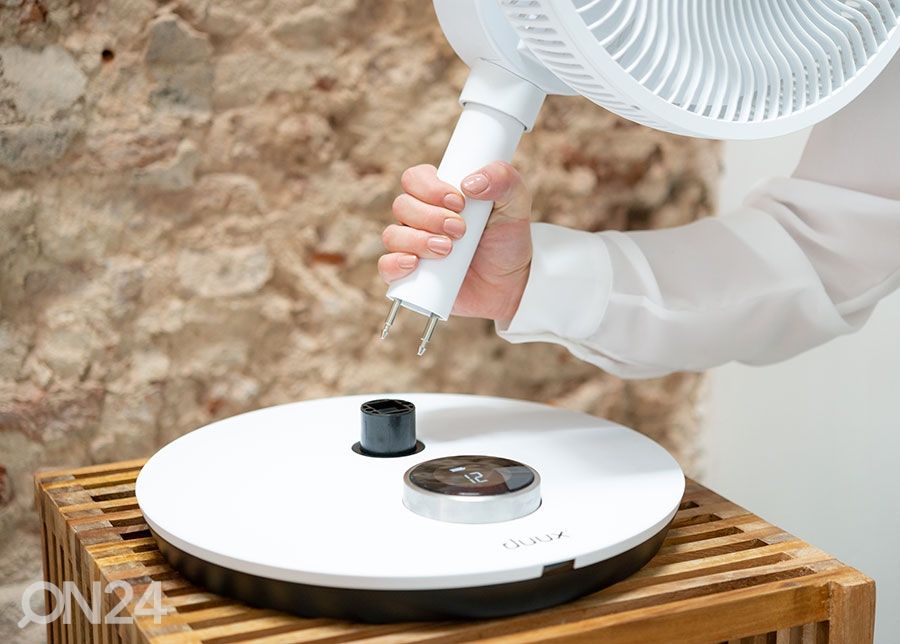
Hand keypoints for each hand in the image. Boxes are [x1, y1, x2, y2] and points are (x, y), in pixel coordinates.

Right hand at [378, 161, 532, 320]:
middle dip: (430, 217)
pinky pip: (386, 266)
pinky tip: (415, 264)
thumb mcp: (515, 205)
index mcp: (438, 195)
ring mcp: (412, 246)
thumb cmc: (507, 241)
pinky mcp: (409, 275)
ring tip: (447, 250)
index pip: (414, 178)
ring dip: (418, 240)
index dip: (430, 188)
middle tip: (460, 230)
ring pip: (392, 234)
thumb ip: (504, 180)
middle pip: (402, 205)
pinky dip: (395, 263)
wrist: (510, 284)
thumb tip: (471, 182)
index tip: (459, 202)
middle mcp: (420, 218)